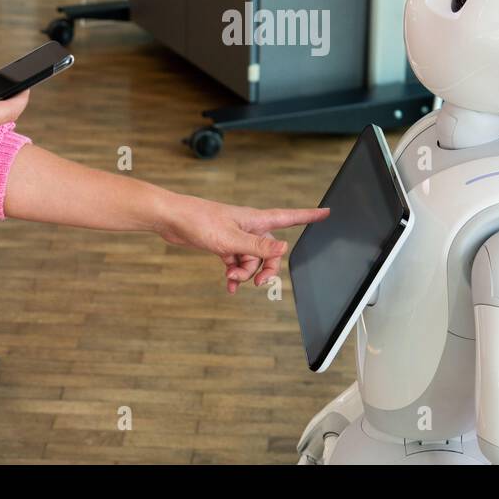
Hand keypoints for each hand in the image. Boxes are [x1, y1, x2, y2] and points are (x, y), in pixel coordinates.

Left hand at [158, 194, 329, 293]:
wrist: (172, 220)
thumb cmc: (199, 222)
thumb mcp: (230, 239)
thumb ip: (257, 248)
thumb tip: (283, 249)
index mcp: (256, 220)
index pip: (289, 217)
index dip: (309, 216)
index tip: (327, 213)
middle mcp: (249, 227)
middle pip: (270, 250)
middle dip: (265, 269)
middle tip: (256, 284)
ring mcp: (236, 236)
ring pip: (251, 260)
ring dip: (243, 273)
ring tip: (230, 279)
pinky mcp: (223, 244)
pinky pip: (236, 262)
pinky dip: (233, 274)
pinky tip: (228, 285)